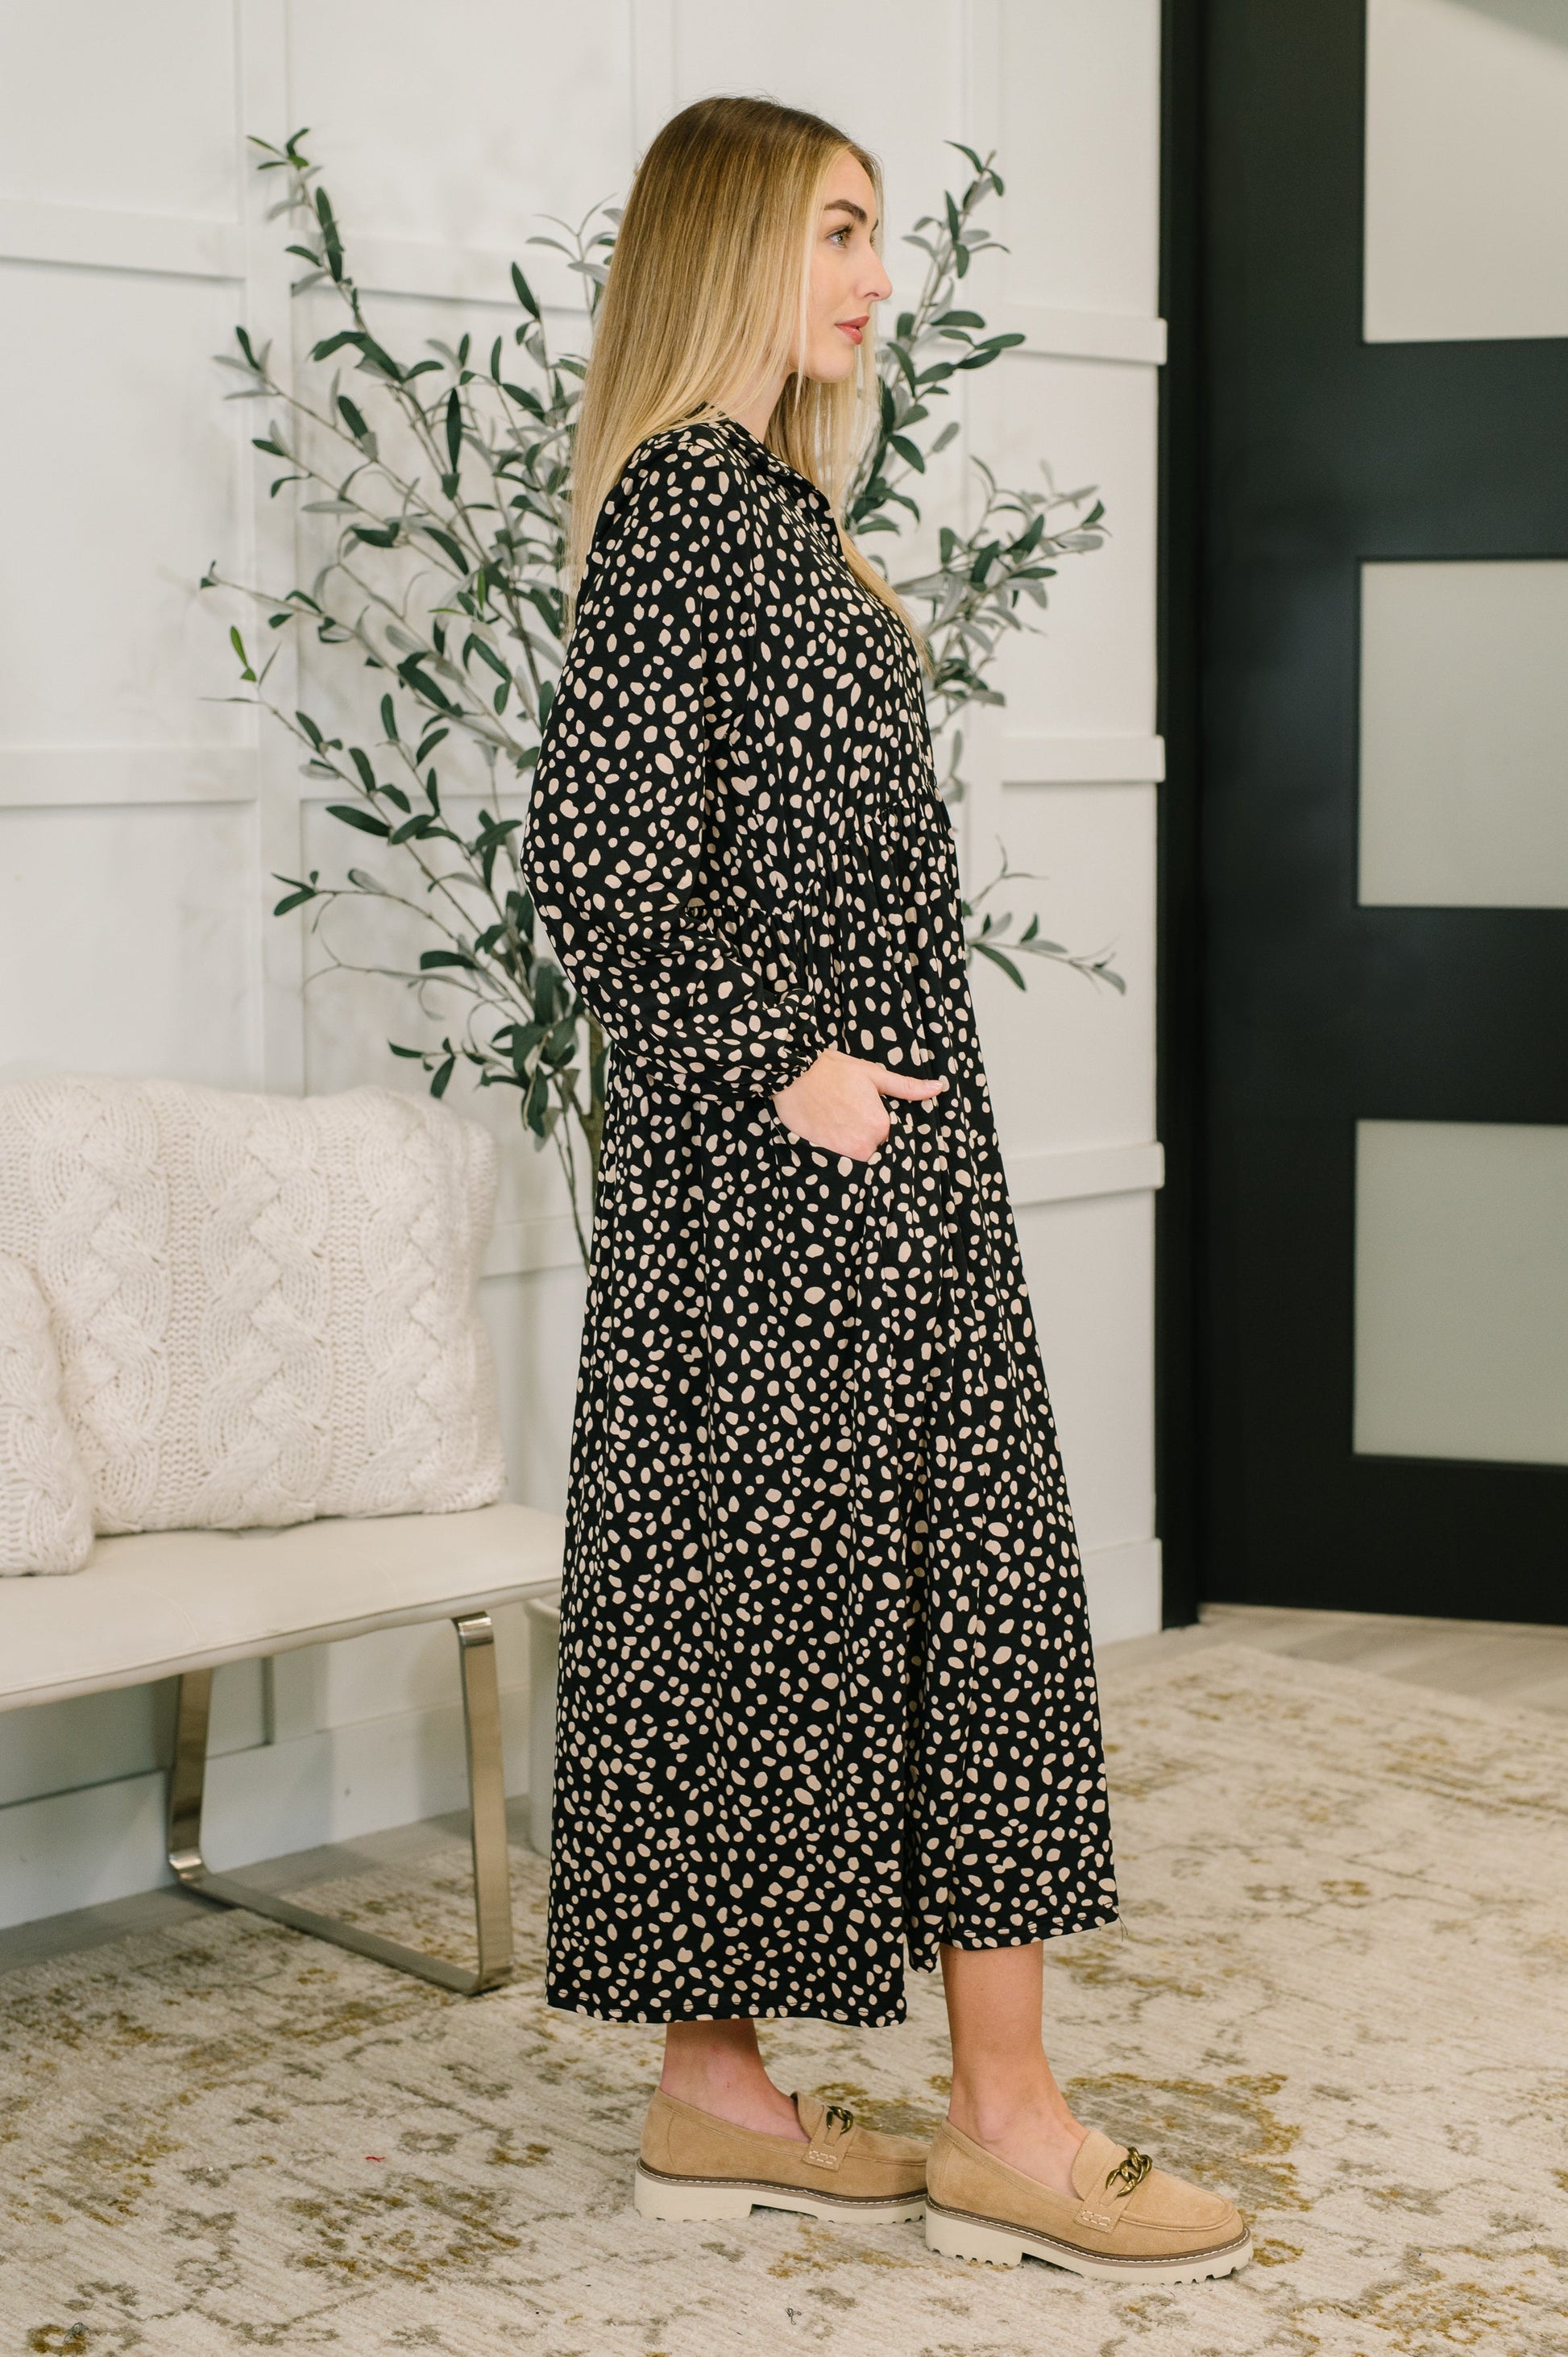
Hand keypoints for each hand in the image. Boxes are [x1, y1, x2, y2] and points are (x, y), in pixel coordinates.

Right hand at [772, 1047, 947, 1161]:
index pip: (891, 1137)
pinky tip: (828, 1128)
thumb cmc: (833, 1070)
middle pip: (874, 1149)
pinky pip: (837, 1159)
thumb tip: (939, 1088)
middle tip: (850, 1115)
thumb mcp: (873, 1074)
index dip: (881, 1126)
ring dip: (850, 1143)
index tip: (867, 1114)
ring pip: (856, 1155)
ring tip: (838, 1120)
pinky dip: (835, 1148)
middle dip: (866, 1136)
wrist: (793, 1073)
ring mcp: (842, 1153)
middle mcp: (865, 1144)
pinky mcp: (822, 1156)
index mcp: (881, 1125)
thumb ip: (907, 1087)